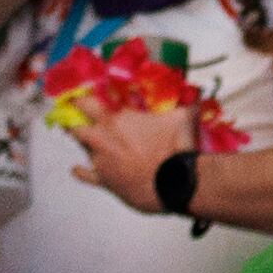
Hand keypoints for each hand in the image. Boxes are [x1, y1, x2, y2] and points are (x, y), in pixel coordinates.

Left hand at [65, 102, 194, 211]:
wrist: (174, 182)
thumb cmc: (174, 148)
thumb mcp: (182, 115)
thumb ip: (186, 100)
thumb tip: (196, 90)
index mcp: (115, 119)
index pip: (84, 103)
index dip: (78, 97)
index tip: (77, 95)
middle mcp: (102, 138)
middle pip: (75, 126)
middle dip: (75, 121)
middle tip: (79, 117)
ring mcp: (101, 161)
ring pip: (83, 148)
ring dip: (86, 143)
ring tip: (90, 140)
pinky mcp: (104, 181)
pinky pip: (86, 175)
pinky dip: (81, 171)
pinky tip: (76, 169)